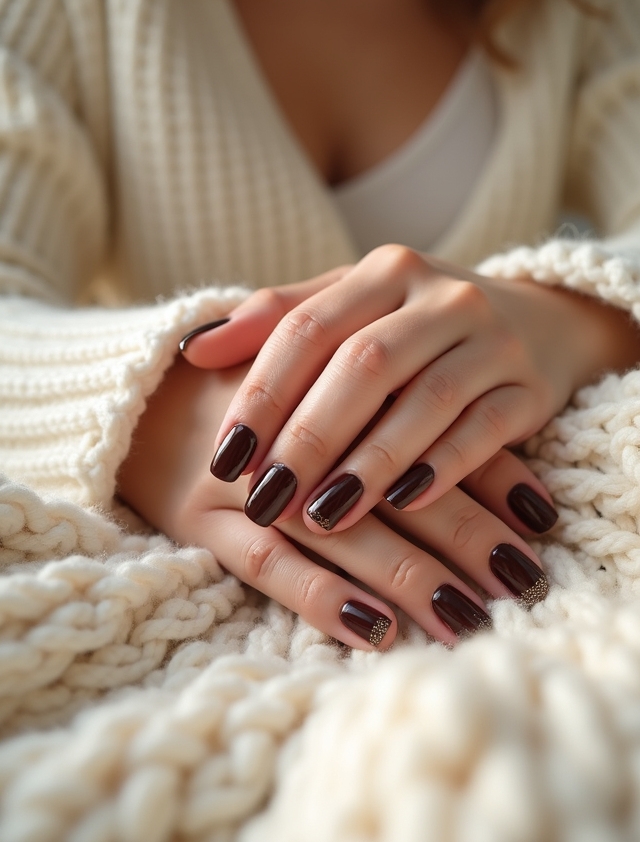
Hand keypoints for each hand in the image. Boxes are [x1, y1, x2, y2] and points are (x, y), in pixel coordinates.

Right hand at [117, 355, 549, 650]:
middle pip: (393, 488)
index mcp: (324, 383)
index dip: (484, 474)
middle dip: (463, 535)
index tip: (537, 519)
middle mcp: (289, 432)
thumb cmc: (239, 384)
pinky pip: (268, 566)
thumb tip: (465, 441)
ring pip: (340, 534)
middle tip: (521, 580)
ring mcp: (241, 480)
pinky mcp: (199, 521)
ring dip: (410, 576)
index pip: (420, 429)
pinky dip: (323, 599)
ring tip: (469, 616)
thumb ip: (376, 392)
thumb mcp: (303, 368)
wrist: (136, 393)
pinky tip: (376, 632)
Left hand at [182, 244, 638, 533]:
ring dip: (369, 463)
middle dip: (309, 438)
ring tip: (322, 517)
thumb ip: (278, 319)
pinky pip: (485, 429)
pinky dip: (443, 467)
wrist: (541, 319)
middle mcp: (441, 295)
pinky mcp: (531, 386)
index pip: (307, 328)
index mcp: (384, 272)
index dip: (261, 394)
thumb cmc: (418, 321)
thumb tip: (193, 349)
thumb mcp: (353, 304)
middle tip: (265, 500)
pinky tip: (403, 504)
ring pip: (426, 400)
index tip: (224, 459)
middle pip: (363, 364)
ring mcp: (492, 338)